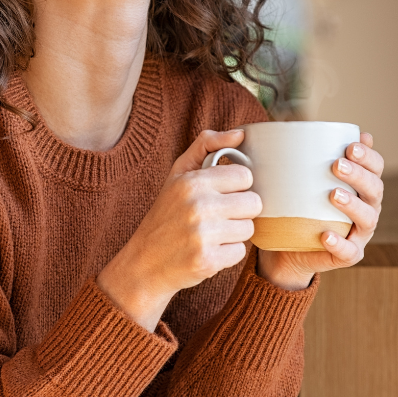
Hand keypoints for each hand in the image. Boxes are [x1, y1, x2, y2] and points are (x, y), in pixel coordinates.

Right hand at [97, 129, 261, 330]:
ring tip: (211, 234)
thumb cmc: (166, 214)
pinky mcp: (208, 261)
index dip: (237, 186)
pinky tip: (208, 251)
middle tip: (219, 216)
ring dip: (234, 233)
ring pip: (249, 229)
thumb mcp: (178, 174)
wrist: (144, 263)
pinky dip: (227, 254)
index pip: (245, 176)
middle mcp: (198, 206)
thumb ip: (207, 145)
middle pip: (253, 203)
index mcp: (193, 182)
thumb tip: (240, 133)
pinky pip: (240, 252)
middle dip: (240, 211)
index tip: (222, 194)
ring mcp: (203, 235)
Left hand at [257, 132, 384, 290]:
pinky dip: (339, 243)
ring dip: (353, 205)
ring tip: (333, 194)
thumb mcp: (301, 180)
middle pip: (374, 190)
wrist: (289, 248)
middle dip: (359, 175)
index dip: (369, 157)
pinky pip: (348, 251)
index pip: (375, 168)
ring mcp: (359, 234)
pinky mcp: (348, 255)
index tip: (350, 146)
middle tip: (337, 165)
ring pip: (367, 219)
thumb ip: (306, 157)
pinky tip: (326, 234)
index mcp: (361, 187)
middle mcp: (367, 208)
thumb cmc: (299, 206)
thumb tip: (301, 126)